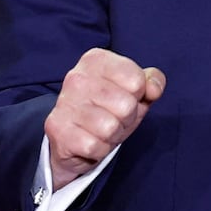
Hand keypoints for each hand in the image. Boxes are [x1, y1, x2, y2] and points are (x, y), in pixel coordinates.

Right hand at [44, 48, 165, 188]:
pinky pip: (96, 146)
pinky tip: (89, 141)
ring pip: (111, 128)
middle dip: (126, 119)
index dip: (138, 96)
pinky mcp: (57, 128)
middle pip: (126, 106)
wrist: (72, 138)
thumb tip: (154, 89)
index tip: (124, 97)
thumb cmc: (108, 109)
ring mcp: (64, 102)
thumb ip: (152, 82)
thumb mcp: (134, 91)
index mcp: (96, 59)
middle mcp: (76, 77)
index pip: (137, 81)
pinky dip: (99, 150)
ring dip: (113, 136)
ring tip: (101, 130)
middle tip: (113, 118)